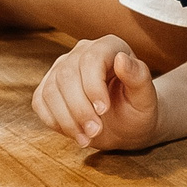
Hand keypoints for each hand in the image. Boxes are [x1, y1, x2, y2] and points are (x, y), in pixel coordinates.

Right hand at [33, 36, 159, 149]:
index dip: (93, 86)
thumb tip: (122, 59)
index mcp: (109, 47)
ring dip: (66, 119)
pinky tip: (74, 133)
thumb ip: (139, 77)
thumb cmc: (138, 109)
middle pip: (66, 75)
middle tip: (96, 131)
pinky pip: (40, 103)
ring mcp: (62, 69)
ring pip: (50, 91)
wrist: (126, 124)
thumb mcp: (146, 98)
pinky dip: (54, 122)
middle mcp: (82, 52)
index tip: (103, 110)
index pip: (90, 59)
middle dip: (79, 108)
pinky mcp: (49, 88)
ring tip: (87, 138)